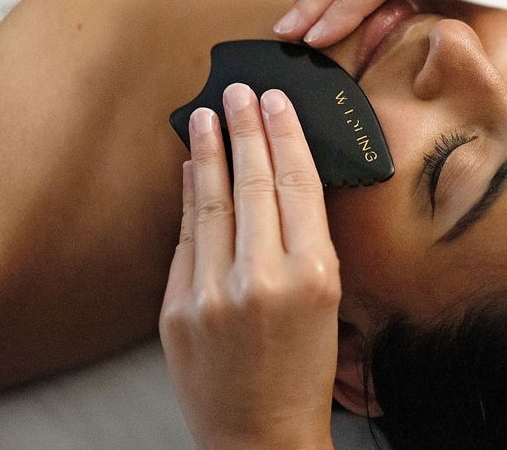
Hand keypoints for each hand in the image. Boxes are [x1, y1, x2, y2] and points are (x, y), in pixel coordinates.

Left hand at [160, 84, 338, 449]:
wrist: (259, 436)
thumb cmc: (304, 372)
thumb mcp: (330, 302)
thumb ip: (308, 243)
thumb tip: (285, 183)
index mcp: (313, 276)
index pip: (299, 186)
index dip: (286, 136)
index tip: (277, 102)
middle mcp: (261, 279)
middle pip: (254, 184)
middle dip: (246, 129)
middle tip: (241, 91)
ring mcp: (212, 294)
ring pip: (212, 204)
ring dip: (209, 153)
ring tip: (207, 116)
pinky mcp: (176, 310)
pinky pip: (187, 240)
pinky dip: (189, 199)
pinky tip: (191, 172)